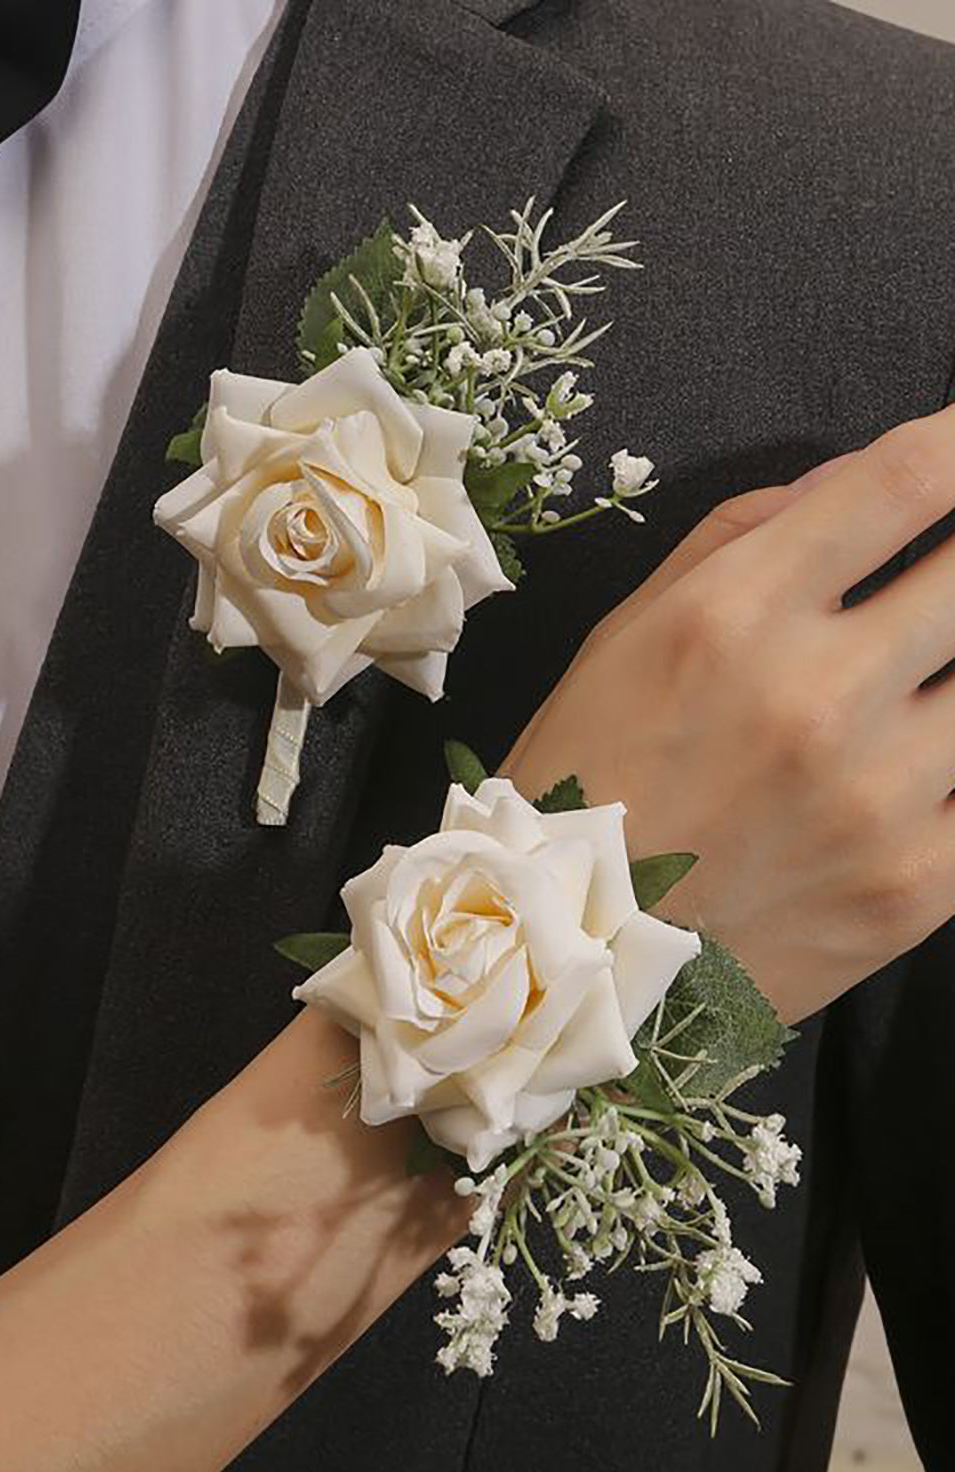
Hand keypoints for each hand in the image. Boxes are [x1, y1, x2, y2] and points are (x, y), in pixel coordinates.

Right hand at [503, 408, 954, 1023]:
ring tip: (933, 659)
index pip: (903, 482)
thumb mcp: (625, 636)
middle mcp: (818, 695)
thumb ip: (737, 540)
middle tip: (948, 572)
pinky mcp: (922, 884)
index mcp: (734, 618)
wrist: (578, 965)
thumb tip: (848, 483)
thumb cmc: (589, 781)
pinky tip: (932, 738)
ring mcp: (881, 797)